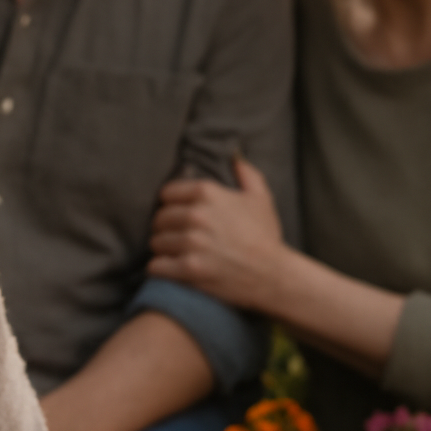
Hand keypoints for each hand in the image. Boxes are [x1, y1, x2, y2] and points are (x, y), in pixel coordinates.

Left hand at [148, 156, 285, 309]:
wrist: (274, 276)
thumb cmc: (265, 236)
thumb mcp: (260, 198)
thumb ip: (245, 173)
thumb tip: (233, 155)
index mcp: (207, 193)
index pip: (166, 194)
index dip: (171, 205)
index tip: (179, 215)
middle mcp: (196, 215)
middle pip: (158, 219)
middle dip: (166, 229)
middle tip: (178, 237)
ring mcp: (191, 242)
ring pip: (155, 242)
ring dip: (164, 250)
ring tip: (177, 254)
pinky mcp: (189, 268)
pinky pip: (156, 266)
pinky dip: (162, 269)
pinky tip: (173, 269)